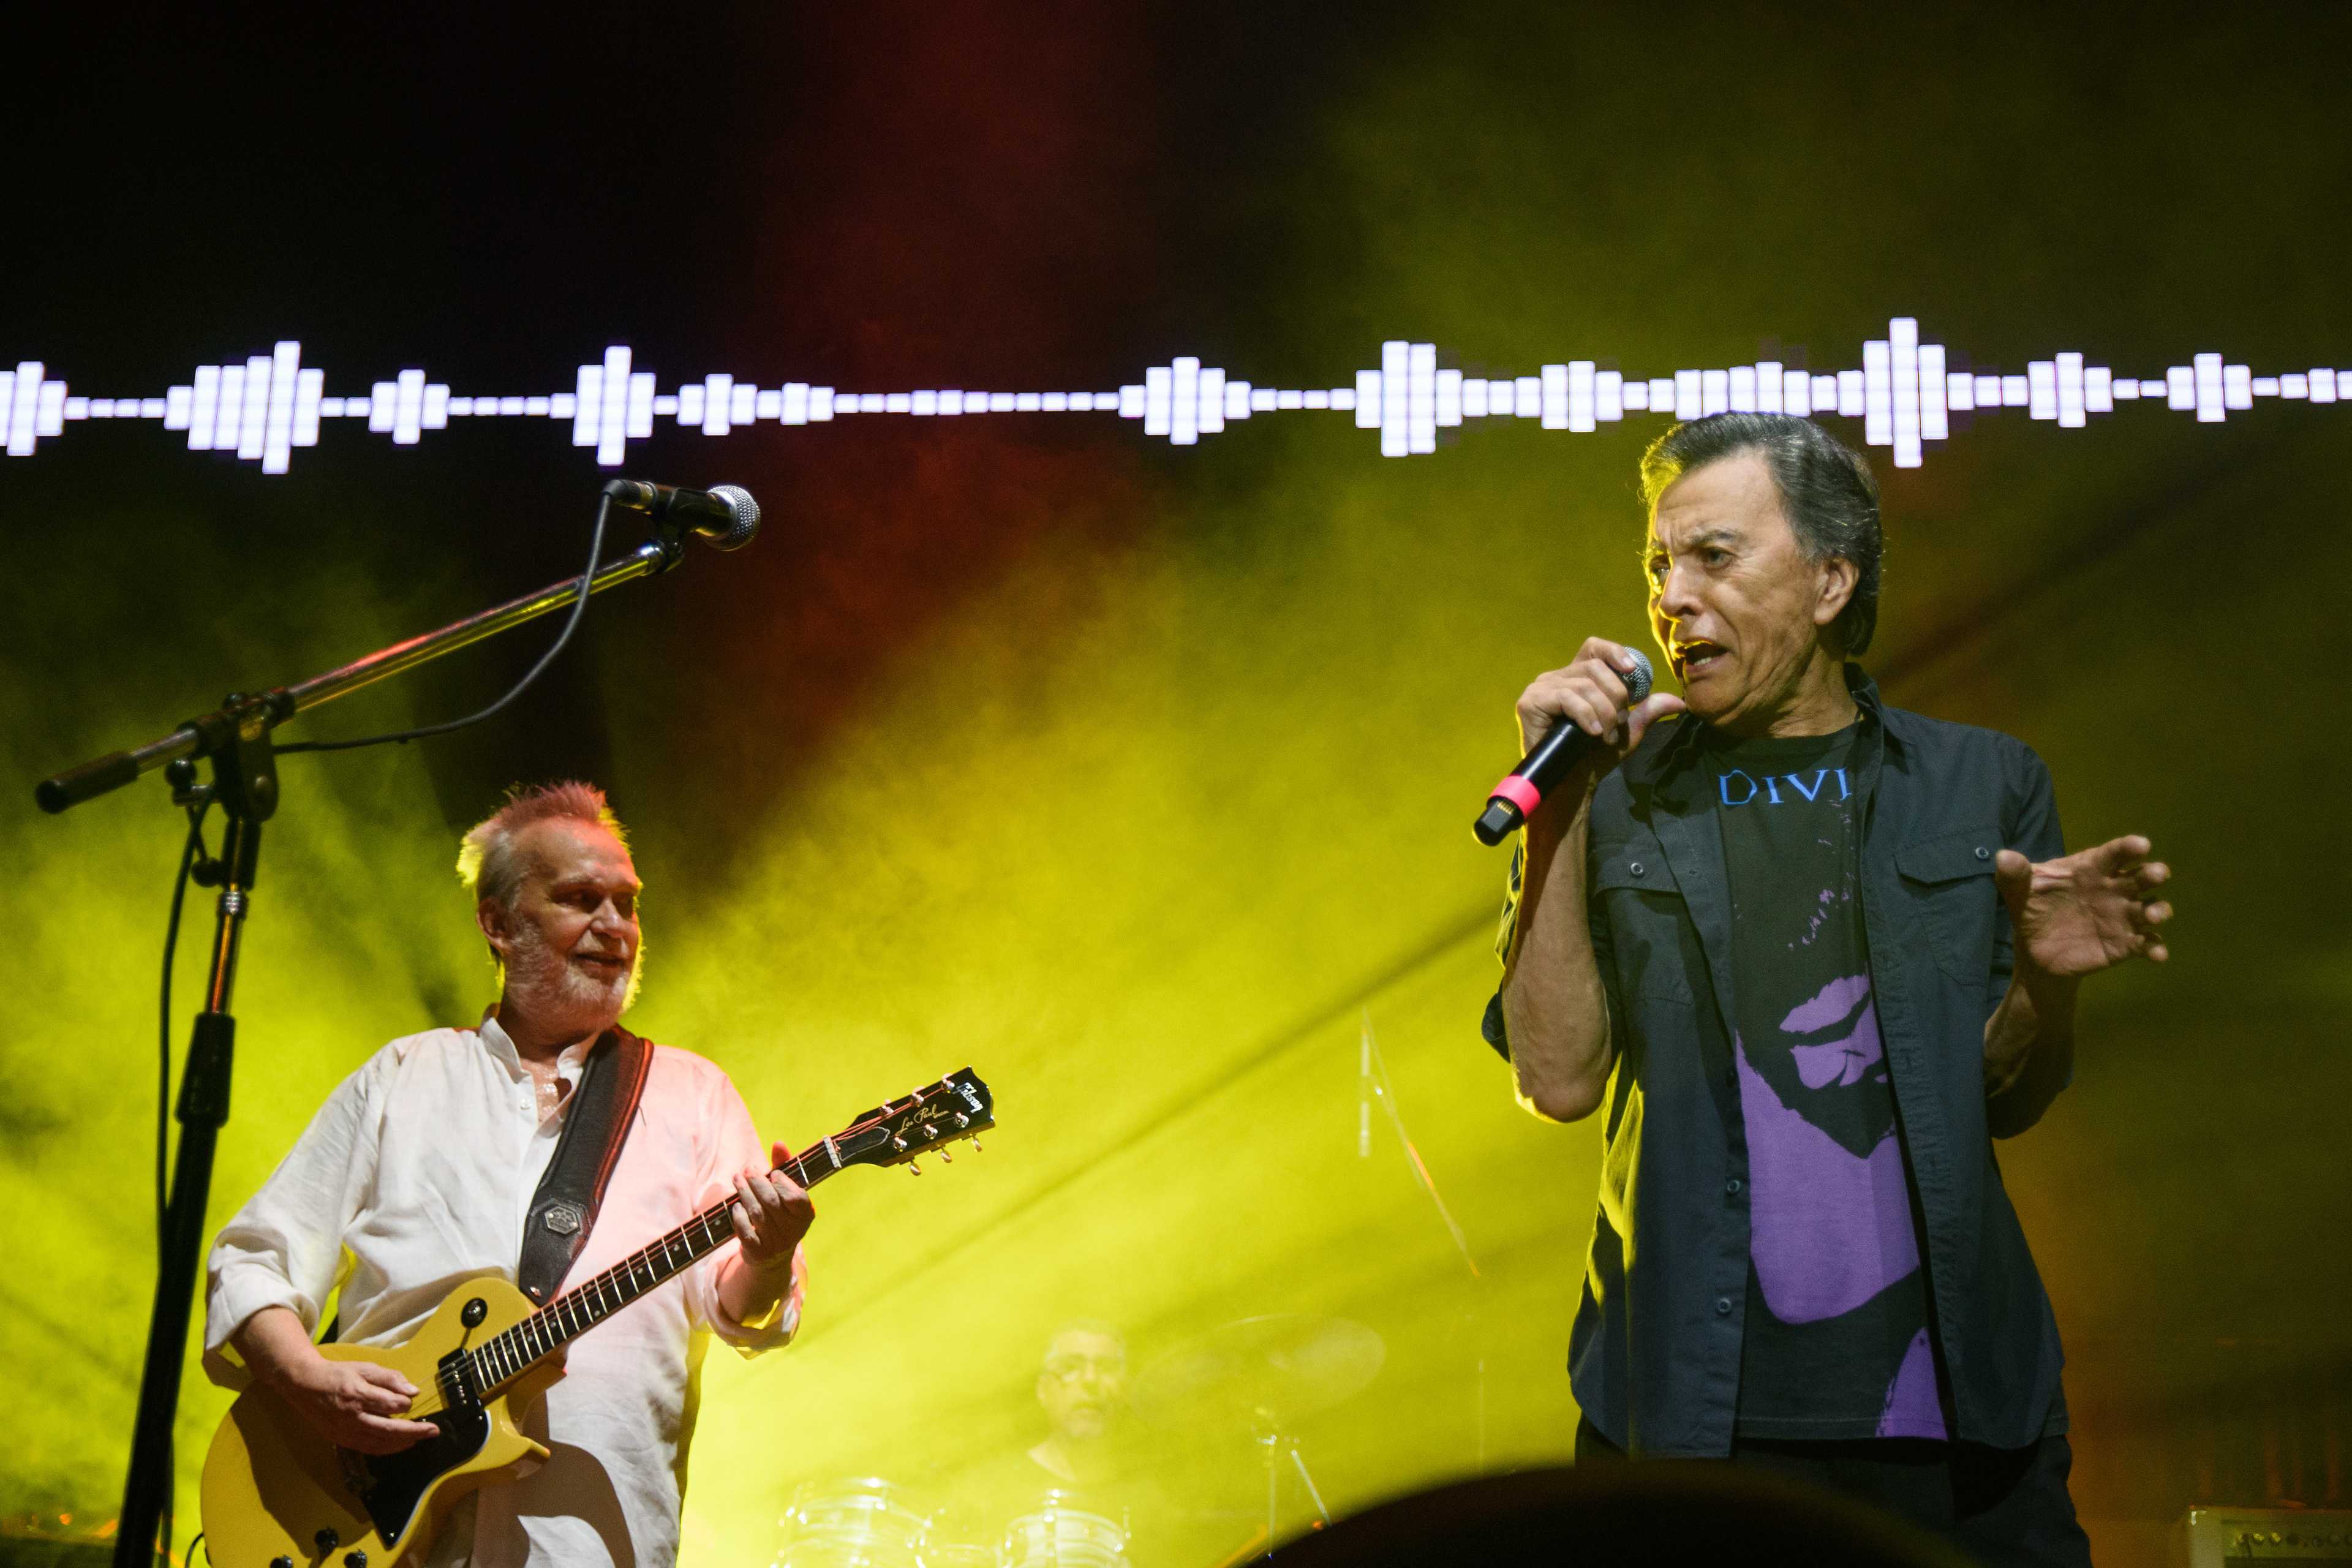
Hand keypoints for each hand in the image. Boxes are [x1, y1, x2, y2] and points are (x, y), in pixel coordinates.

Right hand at [273, 1353, 440, 1454]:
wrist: (306, 1387)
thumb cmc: (338, 1375)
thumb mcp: (365, 1368)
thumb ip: (390, 1378)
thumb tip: (413, 1391)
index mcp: (357, 1394)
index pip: (390, 1404)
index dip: (405, 1403)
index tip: (409, 1400)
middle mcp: (351, 1416)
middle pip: (388, 1429)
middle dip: (414, 1431)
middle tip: (433, 1431)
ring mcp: (345, 1431)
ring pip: (379, 1443)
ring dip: (402, 1443)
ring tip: (418, 1439)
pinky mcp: (341, 1440)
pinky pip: (367, 1448)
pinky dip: (385, 1448)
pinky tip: (398, 1445)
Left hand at [729, 1143, 814, 1277]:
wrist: (773, 1256)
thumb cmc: (780, 1213)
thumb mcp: (786, 1192)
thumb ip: (783, 1167)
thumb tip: (779, 1143)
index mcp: (806, 1215)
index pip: (796, 1198)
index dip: (783, 1183)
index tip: (772, 1173)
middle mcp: (794, 1231)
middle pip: (772, 1202)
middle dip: (757, 1182)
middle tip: (747, 1170)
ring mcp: (777, 1244)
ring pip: (757, 1214)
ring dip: (744, 1193)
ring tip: (737, 1179)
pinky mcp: (759, 1253)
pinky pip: (746, 1232)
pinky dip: (739, 1217)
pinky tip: (734, 1206)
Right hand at [1514, 638, 1688, 784]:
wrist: (1573, 784)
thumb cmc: (1595, 757)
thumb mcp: (1627, 732)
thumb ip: (1647, 712)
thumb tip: (1679, 702)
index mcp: (1577, 678)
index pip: (1594, 649)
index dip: (1614, 652)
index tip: (1632, 671)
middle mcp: (1556, 678)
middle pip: (1595, 667)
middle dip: (1616, 695)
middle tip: (1618, 723)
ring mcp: (1541, 688)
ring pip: (1583, 684)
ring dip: (1603, 711)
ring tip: (1605, 735)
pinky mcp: (1530, 703)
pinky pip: (1565, 697)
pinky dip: (1585, 714)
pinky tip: (1592, 732)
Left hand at [1995, 834, 2172, 980]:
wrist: (2035, 950)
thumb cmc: (2033, 908)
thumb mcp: (2018, 891)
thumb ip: (2014, 874)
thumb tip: (2003, 856)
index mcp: (2092, 869)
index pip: (2114, 853)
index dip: (2128, 847)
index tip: (2141, 845)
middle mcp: (2114, 889)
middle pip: (2141, 877)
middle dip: (2152, 873)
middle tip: (2158, 874)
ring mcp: (2123, 917)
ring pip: (2150, 908)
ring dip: (2157, 910)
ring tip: (2153, 915)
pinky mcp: (2125, 944)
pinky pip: (2146, 944)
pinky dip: (2155, 948)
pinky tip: (2157, 954)